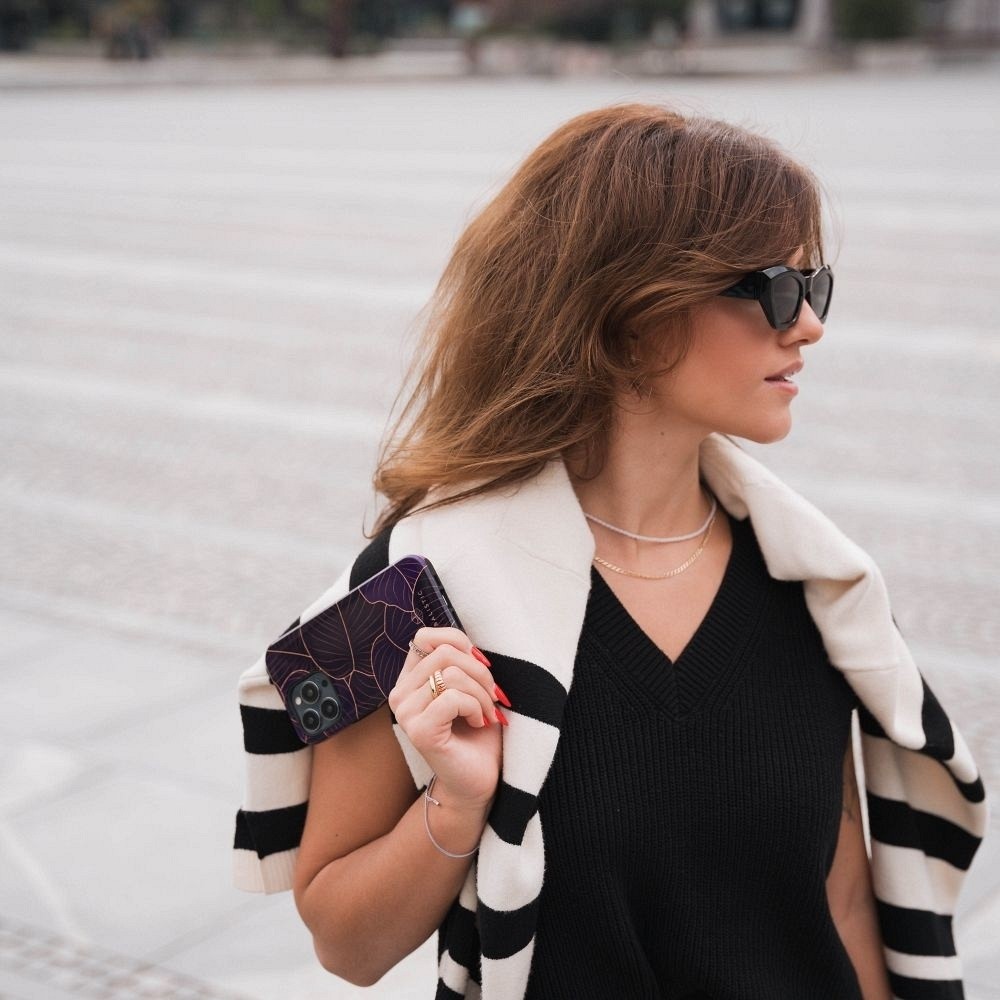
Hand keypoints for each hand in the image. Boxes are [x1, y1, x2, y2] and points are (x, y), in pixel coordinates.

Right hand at [388, 627, 503, 809]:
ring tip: (485, 713)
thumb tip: (467, 644)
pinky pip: (453, 698)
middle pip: (444, 653)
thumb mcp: (471, 686)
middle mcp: (400, 694)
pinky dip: (475, 707)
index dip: (459, 642)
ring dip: (481, 693)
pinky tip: (478, 723)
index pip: (425, 637)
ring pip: (451, 675)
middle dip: (479, 672)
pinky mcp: (418, 731)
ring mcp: (405, 713)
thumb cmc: (477, 732)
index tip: (481, 665)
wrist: (479, 780)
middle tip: (490, 697)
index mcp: (410, 679)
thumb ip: (460, 661)